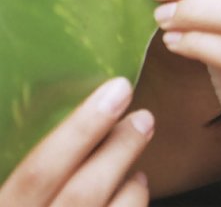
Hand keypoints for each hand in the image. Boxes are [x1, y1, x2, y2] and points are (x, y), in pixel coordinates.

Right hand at [0, 77, 153, 206]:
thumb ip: (28, 172)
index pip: (38, 172)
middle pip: (82, 195)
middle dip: (118, 149)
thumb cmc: (26, 201)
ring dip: (132, 186)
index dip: (80, 129)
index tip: (117, 89)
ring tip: (137, 163)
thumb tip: (69, 125)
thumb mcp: (11, 193)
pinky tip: (134, 190)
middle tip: (143, 118)